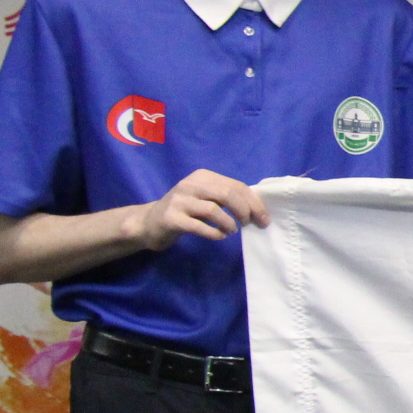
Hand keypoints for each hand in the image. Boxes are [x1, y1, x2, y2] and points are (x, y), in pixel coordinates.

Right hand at [128, 170, 267, 250]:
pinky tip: (219, 236)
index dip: (254, 202)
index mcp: (202, 176)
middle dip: (245, 211)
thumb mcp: (204, 198)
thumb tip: (257, 208)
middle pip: (227, 194)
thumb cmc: (184, 211)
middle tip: (249, 224)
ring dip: (229, 223)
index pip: (235, 185)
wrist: (149, 223)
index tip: (264, 218)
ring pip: (213, 209)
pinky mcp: (171, 218)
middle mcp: (190, 184)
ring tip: (232, 231)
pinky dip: (214, 233)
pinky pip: (198, 226)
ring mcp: (179, 201)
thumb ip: (225, 198)